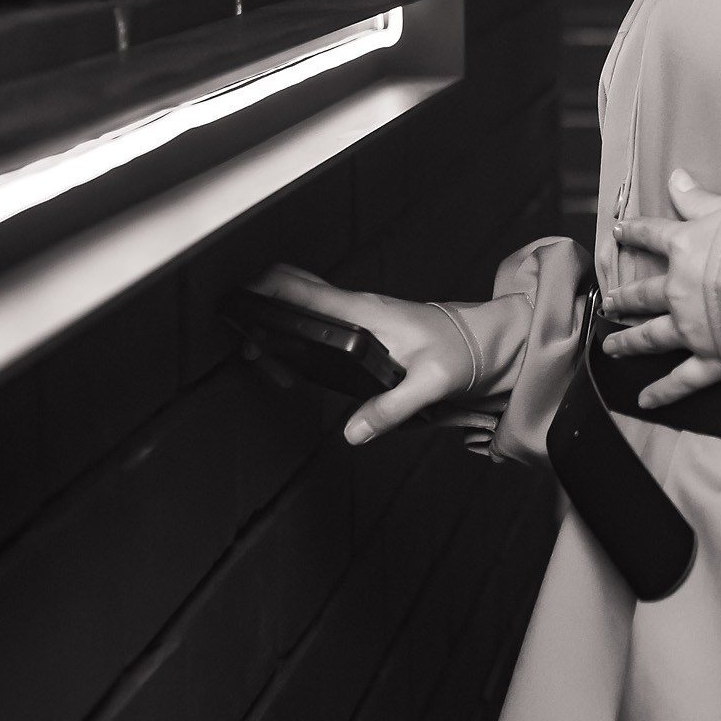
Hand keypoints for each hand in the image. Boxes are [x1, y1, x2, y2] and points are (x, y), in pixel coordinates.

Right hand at [251, 264, 487, 446]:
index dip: (263, 292)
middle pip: (292, 290)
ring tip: (263, 357)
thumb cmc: (460, 352)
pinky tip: (290, 357)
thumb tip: (354, 432)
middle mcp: (355, 307)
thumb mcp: (431, 382)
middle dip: (260, 308)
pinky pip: (318, 318)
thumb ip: (391, 408)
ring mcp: (358, 314)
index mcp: (363, 312)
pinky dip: (295, 329)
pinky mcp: (362, 326)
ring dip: (276, 322)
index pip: (300, 289)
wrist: (483, 342)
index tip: (237, 308)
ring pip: (302, 304)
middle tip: (245, 343)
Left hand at [602, 171, 720, 408]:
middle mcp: (680, 290)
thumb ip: (703, 200)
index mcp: (686, 246)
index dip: (633, 232)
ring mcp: (693, 329)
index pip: (652, 234)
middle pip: (643, 293)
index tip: (617, 233)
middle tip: (608, 303)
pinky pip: (681, 381)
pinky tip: (644, 400)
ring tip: (610, 346)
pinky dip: (661, 393)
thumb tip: (676, 178)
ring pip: (650, 338)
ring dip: (627, 343)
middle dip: (623, 298)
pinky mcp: (714, 361)